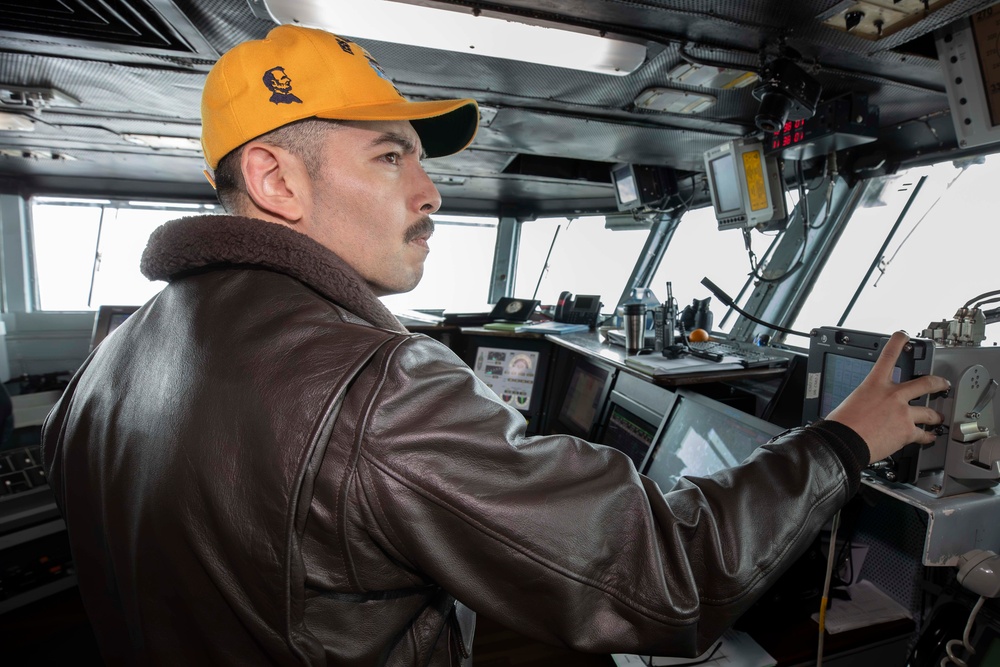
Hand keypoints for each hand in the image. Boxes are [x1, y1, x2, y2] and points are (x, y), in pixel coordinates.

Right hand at [827, 331, 949, 462]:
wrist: (844, 442)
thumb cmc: (842, 425)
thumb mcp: (851, 402)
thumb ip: (867, 400)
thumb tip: (871, 406)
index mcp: (874, 385)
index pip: (888, 356)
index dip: (898, 342)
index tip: (904, 336)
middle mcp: (892, 395)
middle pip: (925, 383)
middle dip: (938, 383)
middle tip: (943, 384)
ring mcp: (903, 413)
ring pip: (929, 413)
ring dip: (936, 416)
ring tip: (938, 418)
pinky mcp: (907, 431)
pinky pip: (924, 434)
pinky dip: (928, 437)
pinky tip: (930, 437)